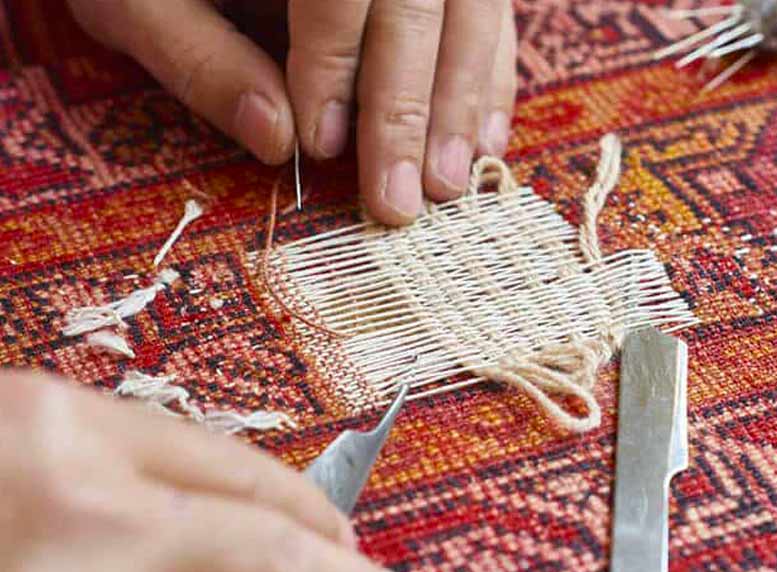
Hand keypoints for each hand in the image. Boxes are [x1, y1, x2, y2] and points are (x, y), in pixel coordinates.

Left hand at [0, 371, 402, 571]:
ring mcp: (42, 407)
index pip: (264, 546)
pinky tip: (198, 510)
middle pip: (242, 473)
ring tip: (280, 538)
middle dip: (306, 519)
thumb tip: (286, 571)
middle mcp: (72, 441)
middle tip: (344, 560)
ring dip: (245, 495)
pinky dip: (183, 475)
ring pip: (195, 443)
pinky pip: (139, 432)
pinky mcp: (23, 399)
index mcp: (86, 525)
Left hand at [67, 0, 516, 224]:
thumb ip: (201, 59)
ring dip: (462, 103)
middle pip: (418, 2)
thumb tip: (277, 142)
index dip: (335, 64)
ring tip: (450, 184)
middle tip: (400, 200)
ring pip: (472, 9)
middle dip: (409, 107)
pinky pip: (488, 18)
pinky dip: (488, 81)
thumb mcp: (142, 0)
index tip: (322, 144)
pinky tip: (481, 143)